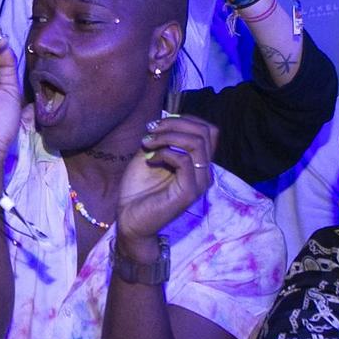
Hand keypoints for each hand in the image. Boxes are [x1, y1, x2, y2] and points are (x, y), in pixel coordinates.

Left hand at [115, 116, 217, 242]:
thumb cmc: (139, 189)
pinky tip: (151, 160)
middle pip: (205, 132)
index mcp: (199, 163)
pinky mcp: (189, 192)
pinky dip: (165, 153)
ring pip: (197, 143)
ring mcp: (199, 183)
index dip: (185, 119)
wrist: (130, 219)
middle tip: (151, 130)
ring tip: (148, 143)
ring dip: (168, 137)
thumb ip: (162, 139)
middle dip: (175, 123)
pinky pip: (185, 161)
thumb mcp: (150, 155)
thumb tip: (165, 120)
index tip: (159, 124)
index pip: (208, 130)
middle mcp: (204, 172)